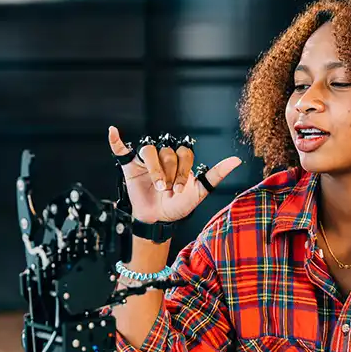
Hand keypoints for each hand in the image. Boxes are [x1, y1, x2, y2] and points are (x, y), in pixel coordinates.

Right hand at [108, 126, 241, 223]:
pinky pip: (121, 149)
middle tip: (168, 191)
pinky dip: (116, 140)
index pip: (183, 153)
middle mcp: (163, 156)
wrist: (158, 220)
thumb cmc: (178, 206)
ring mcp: (146, 160)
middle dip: (170, 174)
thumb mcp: (199, 192)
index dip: (183, 171)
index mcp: (180, 159)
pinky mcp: (130, 165)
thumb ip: (216, 175)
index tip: (180, 190)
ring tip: (157, 187)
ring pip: (150, 151)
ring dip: (155, 170)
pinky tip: (113, 132)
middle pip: (167, 152)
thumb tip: (237, 160)